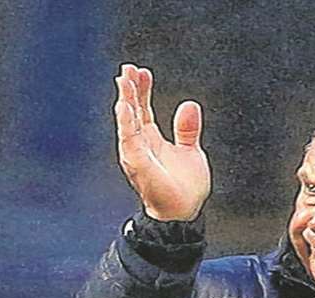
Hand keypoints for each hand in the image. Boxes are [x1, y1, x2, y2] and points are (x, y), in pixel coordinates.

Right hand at [113, 64, 209, 221]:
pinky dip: (126, 121)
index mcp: (151, 141)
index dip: (142, 91)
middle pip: (132, 112)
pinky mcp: (138, 163)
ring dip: (125, 100)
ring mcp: (137, 155)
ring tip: (124, 79)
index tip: (142, 72)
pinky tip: (124, 105)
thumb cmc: (184, 188)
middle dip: (130, 90)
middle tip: (127, 68)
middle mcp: (140, 146)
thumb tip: (189, 104)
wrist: (183, 212)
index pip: (142, 110)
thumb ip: (187, 130)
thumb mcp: (191, 152)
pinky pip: (129, 138)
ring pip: (127, 122)